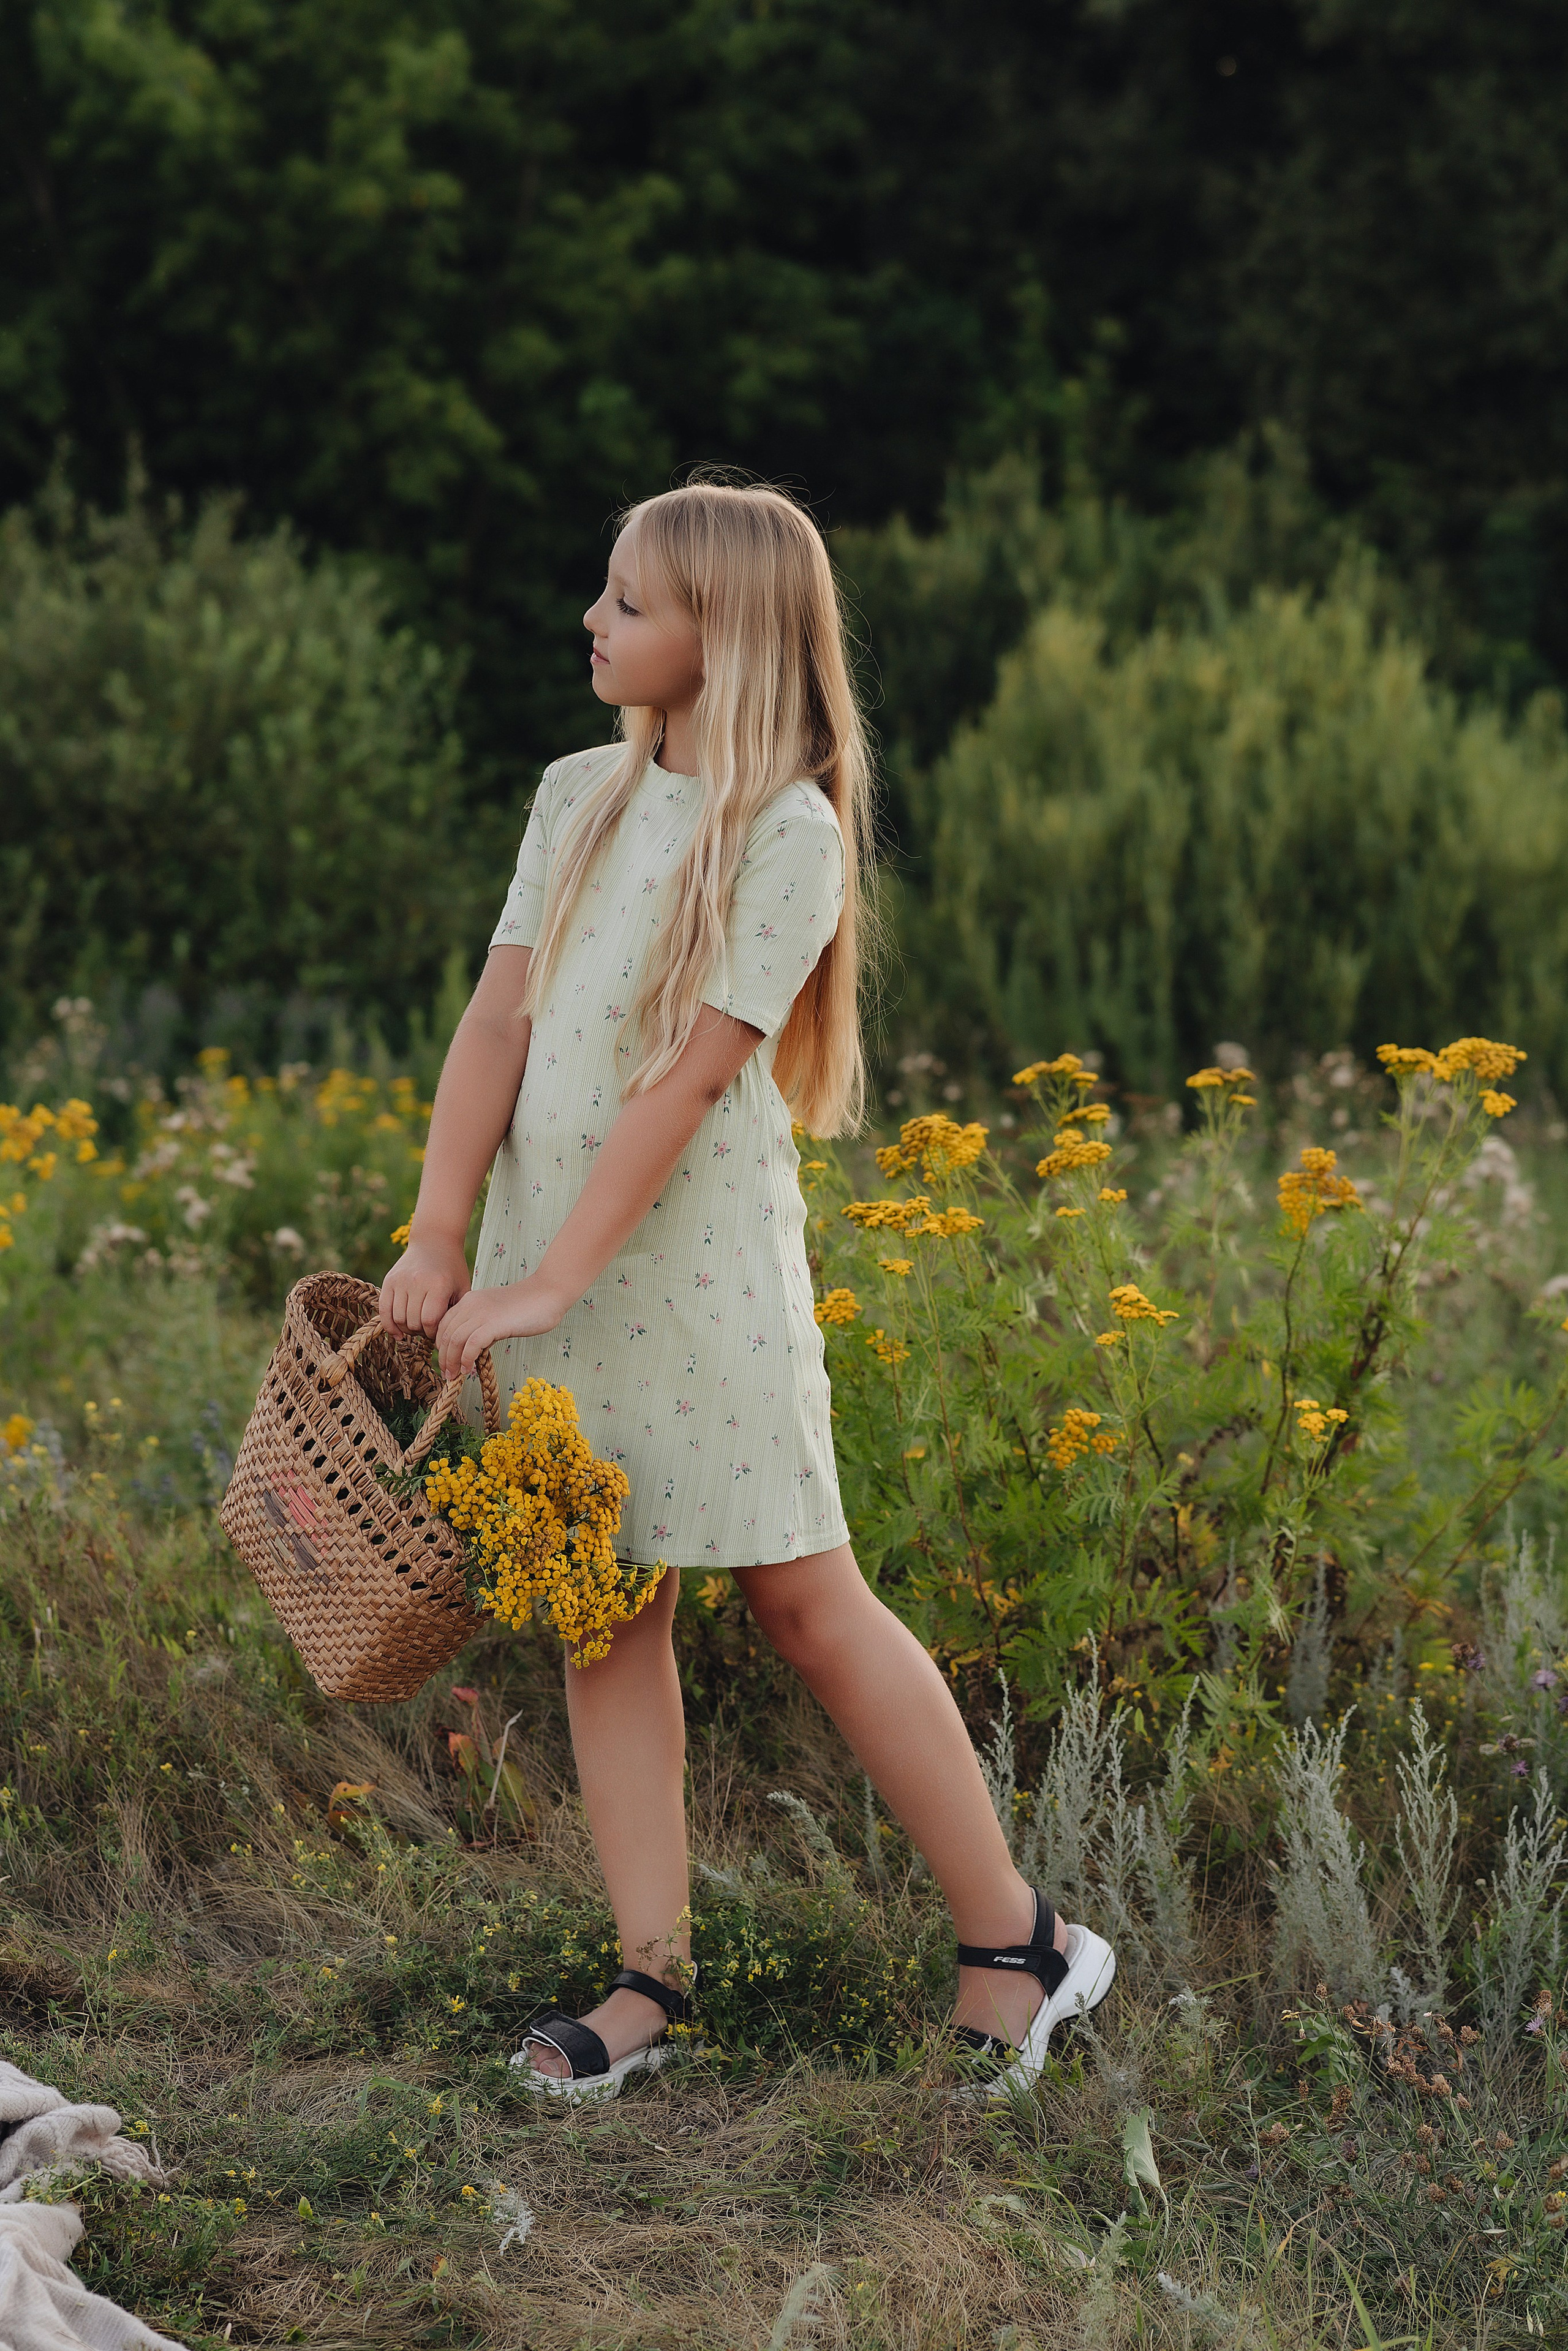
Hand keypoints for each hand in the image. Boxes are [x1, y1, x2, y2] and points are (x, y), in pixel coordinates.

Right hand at [379, 1235, 470, 1338]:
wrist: (434, 1241)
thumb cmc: (452, 1268)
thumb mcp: (462, 1287)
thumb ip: (457, 1311)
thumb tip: (447, 1337)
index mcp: (438, 1285)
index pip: (430, 1321)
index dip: (433, 1333)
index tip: (439, 1331)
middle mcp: (417, 1282)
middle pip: (413, 1322)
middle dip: (421, 1332)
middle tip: (428, 1329)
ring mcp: (401, 1281)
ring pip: (398, 1318)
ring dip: (407, 1329)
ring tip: (417, 1327)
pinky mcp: (389, 1280)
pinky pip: (384, 1310)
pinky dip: (389, 1325)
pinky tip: (398, 1333)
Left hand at [435, 1279, 570, 1379]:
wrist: (548, 1293)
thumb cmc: (528, 1305)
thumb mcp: (497, 1314)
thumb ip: (484, 1327)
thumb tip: (475, 1348)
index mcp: (470, 1300)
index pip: (444, 1324)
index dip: (441, 1345)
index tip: (446, 1361)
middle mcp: (470, 1304)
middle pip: (445, 1334)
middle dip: (443, 1357)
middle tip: (447, 1373)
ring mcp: (481, 1313)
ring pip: (454, 1340)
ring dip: (451, 1361)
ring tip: (454, 1376)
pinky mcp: (493, 1323)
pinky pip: (470, 1344)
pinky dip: (466, 1359)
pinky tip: (468, 1370)